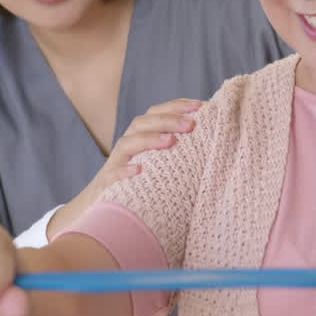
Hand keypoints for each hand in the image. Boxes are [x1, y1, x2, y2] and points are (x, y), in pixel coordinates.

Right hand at [47, 98, 202, 236]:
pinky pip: (112, 175)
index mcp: (141, 137)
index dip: (176, 106)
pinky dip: (124, 171)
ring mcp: (115, 165)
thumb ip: (178, 148)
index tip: (200, 105)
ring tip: (171, 141)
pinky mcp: (106, 186)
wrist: (104, 210)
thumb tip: (212, 135)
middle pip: (142, 123)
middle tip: (191, 124)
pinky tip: (139, 170)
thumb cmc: (141, 183)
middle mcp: (127, 146)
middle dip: (167, 120)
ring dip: (148, 139)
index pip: (156, 113)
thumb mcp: (159, 163)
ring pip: (126, 144)